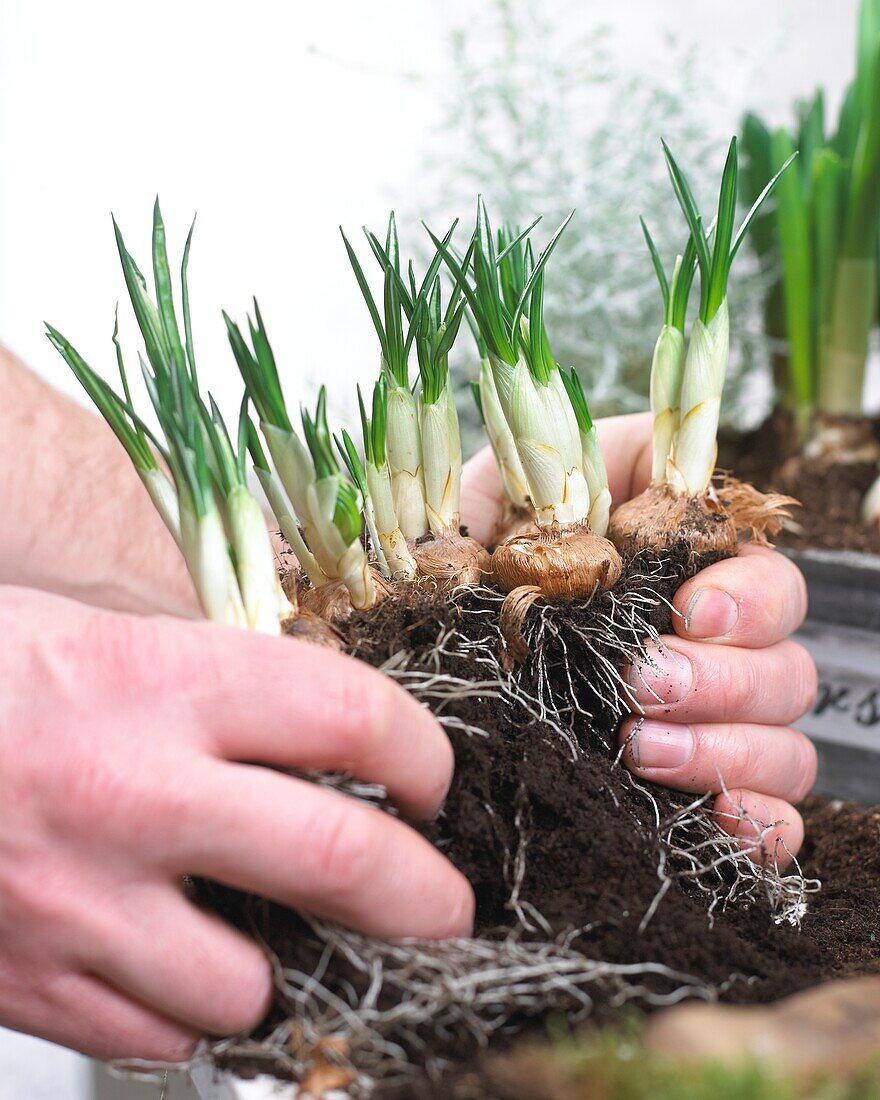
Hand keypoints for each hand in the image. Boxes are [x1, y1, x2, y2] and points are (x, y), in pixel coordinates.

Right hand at [0, 586, 471, 1061]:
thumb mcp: (102, 634)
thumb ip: (214, 683)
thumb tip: (321, 732)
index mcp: (161, 679)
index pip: (352, 718)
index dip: (421, 757)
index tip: (428, 781)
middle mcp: (132, 791)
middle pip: (342, 863)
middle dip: (425, 898)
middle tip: (445, 906)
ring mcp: (79, 901)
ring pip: (249, 986)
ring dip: (285, 967)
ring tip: (270, 930)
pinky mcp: (31, 982)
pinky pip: (157, 1038)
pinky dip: (188, 1013)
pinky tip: (168, 959)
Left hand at [461, 412, 817, 867]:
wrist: (428, 664)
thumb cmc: (471, 577)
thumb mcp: (504, 498)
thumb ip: (576, 468)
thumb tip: (641, 471)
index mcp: (688, 581)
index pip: (769, 584)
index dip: (746, 600)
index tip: (687, 613)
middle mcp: (719, 656)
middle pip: (787, 670)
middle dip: (723, 681)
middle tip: (642, 686)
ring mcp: (718, 731)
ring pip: (789, 748)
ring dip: (724, 751)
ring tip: (637, 750)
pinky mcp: (704, 798)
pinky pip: (775, 823)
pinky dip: (758, 827)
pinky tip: (711, 823)